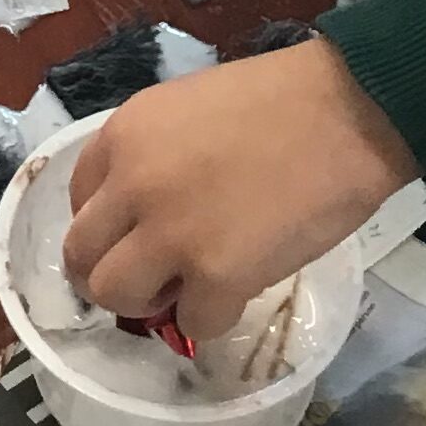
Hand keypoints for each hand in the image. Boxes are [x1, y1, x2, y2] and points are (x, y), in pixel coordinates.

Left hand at [61, 39, 418, 342]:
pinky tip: (239, 292)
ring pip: (116, 296)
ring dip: (149, 302)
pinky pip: (192, 324)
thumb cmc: (281, 101)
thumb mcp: (187, 108)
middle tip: (153, 278)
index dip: (108, 227)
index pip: (78, 201)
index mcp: (123, 135)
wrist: (347, 111)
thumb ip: (152, 155)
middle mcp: (131, 185)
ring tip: (190, 290)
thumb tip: (143, 212)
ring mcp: (169, 233)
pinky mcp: (216, 275)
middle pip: (82, 256)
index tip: (137, 236)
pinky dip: (212, 318)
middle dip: (113, 273)